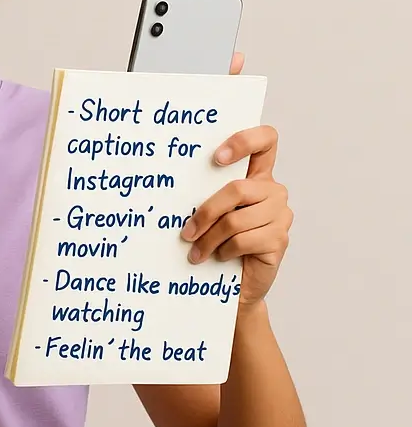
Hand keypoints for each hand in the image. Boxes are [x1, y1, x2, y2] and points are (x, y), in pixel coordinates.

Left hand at [180, 52, 292, 306]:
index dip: (245, 138)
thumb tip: (148, 149)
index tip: (215, 155)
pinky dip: (223, 251)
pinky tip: (216, 259)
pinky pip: (245, 239)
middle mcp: (271, 189)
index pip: (265, 138)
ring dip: (209, 237)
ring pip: (237, 217)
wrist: (224, 288)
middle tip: (184, 231)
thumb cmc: (206, 241)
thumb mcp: (196, 207)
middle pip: (238, 186)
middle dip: (206, 210)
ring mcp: (279, 215)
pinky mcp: (279, 241)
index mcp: (254, 172)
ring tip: (194, 251)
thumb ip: (191, 182)